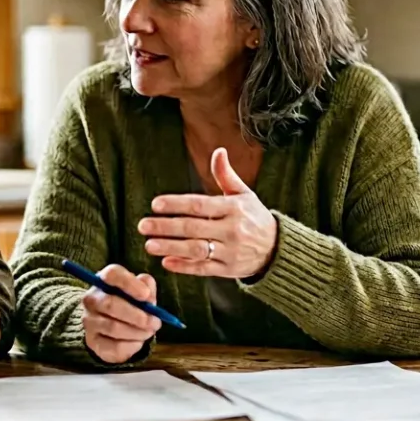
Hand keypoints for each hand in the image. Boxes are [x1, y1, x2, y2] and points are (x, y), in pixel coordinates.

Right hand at [82, 265, 160, 363]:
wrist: (111, 327)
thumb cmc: (130, 302)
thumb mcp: (141, 290)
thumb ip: (147, 286)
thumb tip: (148, 295)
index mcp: (104, 280)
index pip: (112, 275)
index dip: (129, 283)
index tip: (146, 295)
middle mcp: (92, 298)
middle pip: (110, 304)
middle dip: (137, 315)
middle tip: (155, 322)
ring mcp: (89, 321)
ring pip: (113, 327)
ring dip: (137, 331)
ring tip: (150, 331)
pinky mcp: (93, 342)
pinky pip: (113, 346)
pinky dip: (131, 345)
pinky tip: (139, 341)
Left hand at [140, 147, 278, 278]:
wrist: (276, 249)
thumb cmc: (254, 217)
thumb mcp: (244, 194)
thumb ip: (226, 175)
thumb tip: (218, 151)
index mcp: (233, 208)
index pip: (200, 204)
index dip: (177, 204)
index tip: (156, 204)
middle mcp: (232, 229)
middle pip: (194, 227)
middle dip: (166, 226)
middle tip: (143, 225)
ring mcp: (230, 251)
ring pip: (197, 249)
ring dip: (171, 248)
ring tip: (149, 244)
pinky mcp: (228, 270)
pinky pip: (203, 269)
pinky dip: (184, 267)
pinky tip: (166, 262)